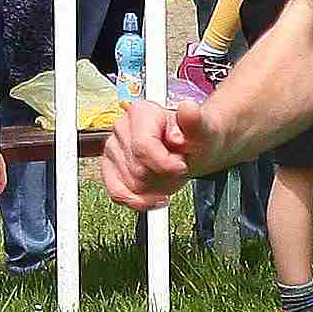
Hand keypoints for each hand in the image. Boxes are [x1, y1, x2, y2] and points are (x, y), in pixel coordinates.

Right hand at [97, 93, 199, 210]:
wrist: (192, 149)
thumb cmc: (195, 138)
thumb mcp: (203, 130)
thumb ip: (195, 121)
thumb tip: (188, 109)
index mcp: (142, 112)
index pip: (143, 147)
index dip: (165, 164)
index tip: (181, 166)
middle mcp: (122, 126)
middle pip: (139, 170)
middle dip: (163, 176)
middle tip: (177, 167)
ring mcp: (113, 147)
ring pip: (131, 185)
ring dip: (155, 188)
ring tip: (168, 174)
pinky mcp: (109, 167)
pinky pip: (117, 193)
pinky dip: (139, 201)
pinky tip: (155, 198)